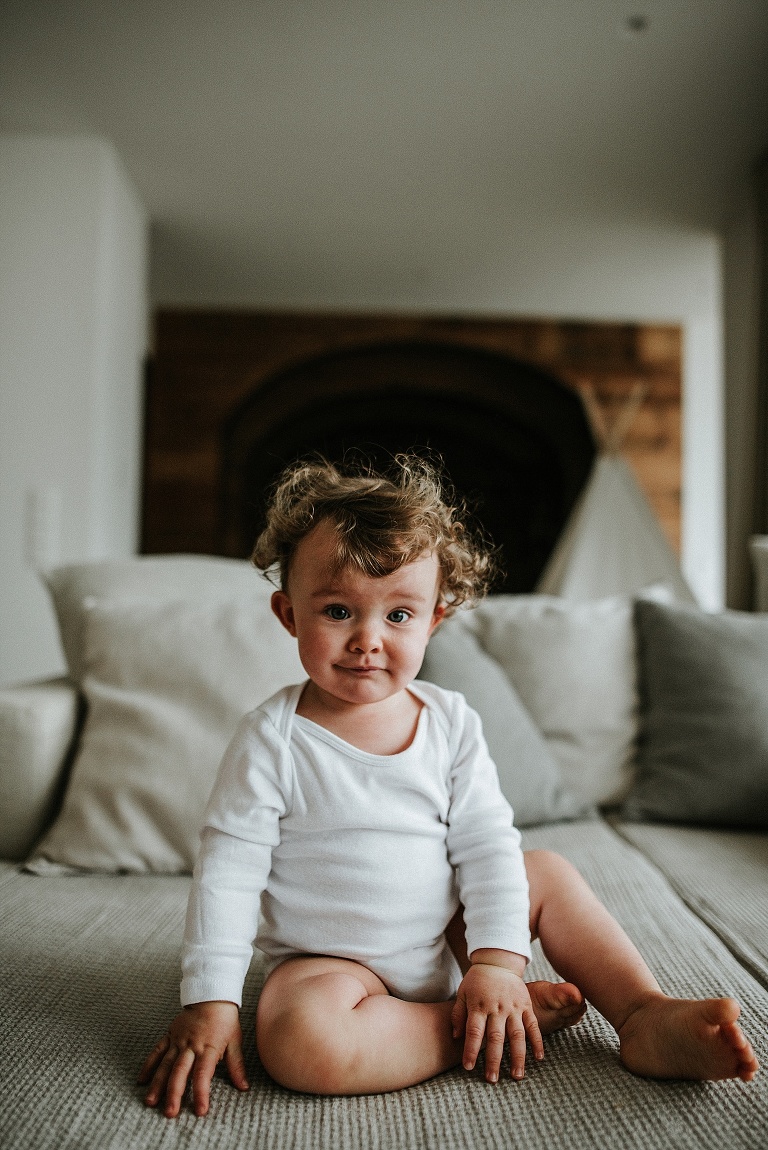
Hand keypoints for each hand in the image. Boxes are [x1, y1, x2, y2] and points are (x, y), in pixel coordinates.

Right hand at [137, 1001, 248, 1117]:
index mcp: (208, 1048)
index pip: (203, 1074)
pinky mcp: (170, 1035)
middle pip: (180, 1072)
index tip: (200, 1111)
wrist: (212, 995)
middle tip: (170, 1113)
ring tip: (150, 1102)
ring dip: (157, 1084)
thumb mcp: (235, 1041)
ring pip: (166, 1064)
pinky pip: (157, 1051)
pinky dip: (149, 1065)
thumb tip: (244, 1087)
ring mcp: (178, 1040)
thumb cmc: (225, 1020)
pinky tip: (142, 1080)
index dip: (201, 1092)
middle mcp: (191, 1046)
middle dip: (174, 1093)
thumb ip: (236, 1066)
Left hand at [451, 954, 543, 1082]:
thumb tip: (456, 1038)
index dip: (470, 1050)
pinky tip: (538, 1057)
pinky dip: (537, 1041)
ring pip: (517, 1035)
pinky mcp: (526, 1005)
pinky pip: (532, 1025)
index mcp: (479, 1006)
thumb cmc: (477, 980)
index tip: (468, 1067)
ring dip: (517, 1057)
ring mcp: (513, 1007)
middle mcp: (497, 1008)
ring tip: (517, 1076)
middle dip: (493, 1060)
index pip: (474, 1032)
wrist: (498, 960)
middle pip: (495, 1037)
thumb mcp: (462, 993)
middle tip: (492, 1079)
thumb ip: (458, 1015)